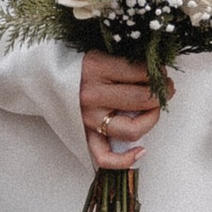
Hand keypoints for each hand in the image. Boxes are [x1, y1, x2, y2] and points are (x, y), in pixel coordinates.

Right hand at [80, 48, 161, 171]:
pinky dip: (125, 160)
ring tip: (154, 109)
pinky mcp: (85, 135)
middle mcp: (91, 95)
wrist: (46, 77)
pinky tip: (141, 150)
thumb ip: (127, 61)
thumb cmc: (80, 64)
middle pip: (141, 99)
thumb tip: (160, 73)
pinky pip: (104, 157)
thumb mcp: (102, 51)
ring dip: (152, 119)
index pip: (141, 72)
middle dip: (161, 93)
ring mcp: (88, 119)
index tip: (160, 72)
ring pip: (132, 129)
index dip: (158, 72)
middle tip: (165, 88)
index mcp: (96, 67)